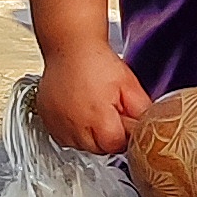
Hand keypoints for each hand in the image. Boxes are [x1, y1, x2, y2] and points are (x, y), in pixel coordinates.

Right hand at [35, 39, 152, 154]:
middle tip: (110, 109)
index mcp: (98, 119)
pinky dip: (73, 129)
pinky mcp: (48, 121)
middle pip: (99, 149)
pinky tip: (79, 110)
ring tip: (93, 107)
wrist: (70, 47)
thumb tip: (149, 130)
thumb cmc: (97, 62)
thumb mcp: (130, 85)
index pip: (118, 147)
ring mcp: (58, 125)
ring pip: (81, 146)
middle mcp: (75, 126)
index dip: (124, 134)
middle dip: (108, 135)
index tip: (125, 120)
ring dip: (90, 134)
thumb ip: (143, 112)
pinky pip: (65, 137)